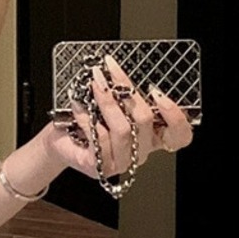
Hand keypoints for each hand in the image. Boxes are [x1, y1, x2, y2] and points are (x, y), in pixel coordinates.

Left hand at [45, 55, 193, 181]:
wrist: (59, 140)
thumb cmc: (88, 119)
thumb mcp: (112, 104)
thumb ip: (125, 94)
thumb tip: (121, 71)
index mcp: (151, 136)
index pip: (179, 135)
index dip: (175, 116)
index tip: (158, 93)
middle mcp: (140, 152)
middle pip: (146, 121)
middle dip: (126, 90)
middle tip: (109, 71)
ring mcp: (121, 161)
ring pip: (123, 129)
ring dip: (107, 101)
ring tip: (94, 83)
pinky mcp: (99, 166)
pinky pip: (99, 138)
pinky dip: (87, 117)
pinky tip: (78, 105)